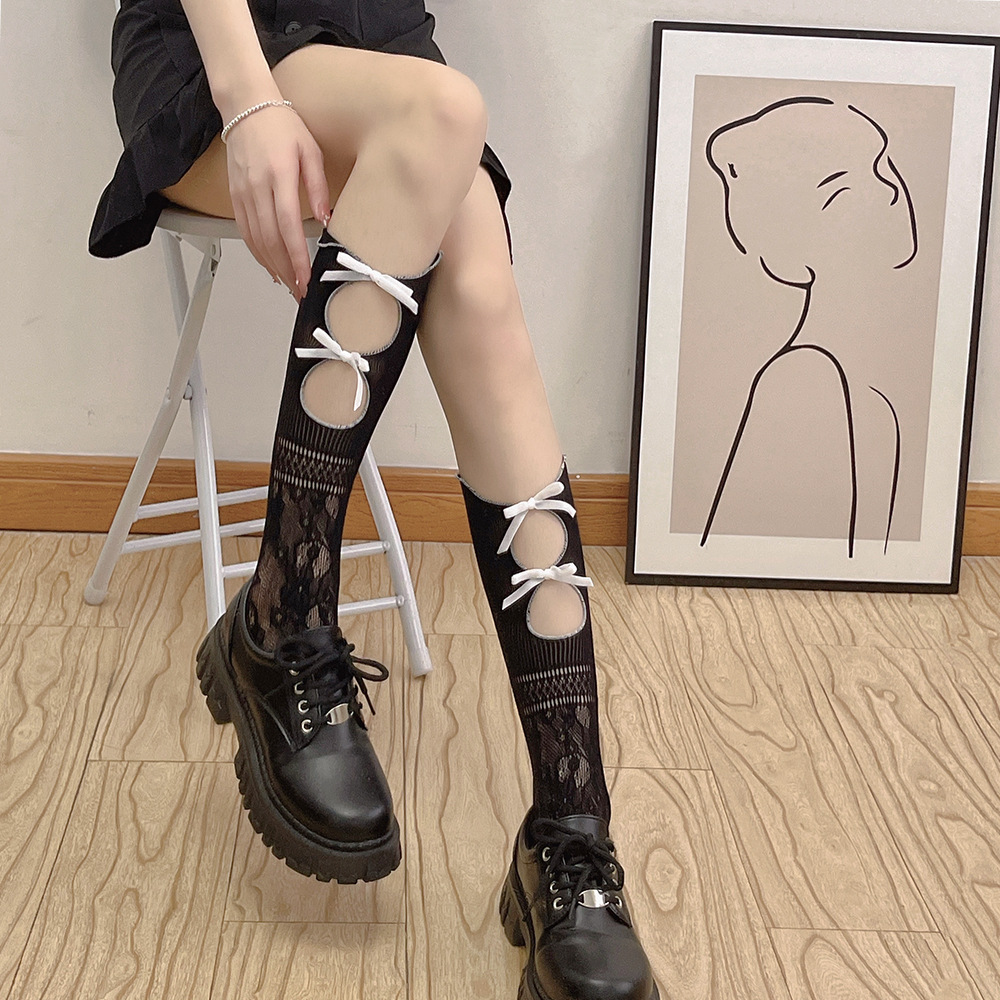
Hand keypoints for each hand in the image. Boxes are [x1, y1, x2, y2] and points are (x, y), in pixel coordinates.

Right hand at [224, 103, 330, 302]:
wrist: (246, 106)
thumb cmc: (281, 125)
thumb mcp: (311, 152)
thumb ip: (319, 187)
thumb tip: (325, 220)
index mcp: (279, 176)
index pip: (287, 226)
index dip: (296, 256)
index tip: (306, 277)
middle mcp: (257, 188)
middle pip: (270, 240)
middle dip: (286, 270)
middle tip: (301, 290)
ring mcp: (243, 193)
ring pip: (256, 240)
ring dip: (272, 267)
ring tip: (289, 285)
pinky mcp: (235, 196)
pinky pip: (245, 231)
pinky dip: (257, 253)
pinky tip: (270, 266)